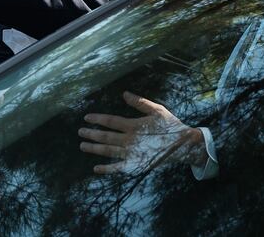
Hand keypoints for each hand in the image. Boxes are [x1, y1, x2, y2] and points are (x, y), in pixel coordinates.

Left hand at [78, 92, 204, 173]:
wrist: (184, 145)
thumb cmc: (170, 125)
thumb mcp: (157, 110)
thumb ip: (140, 103)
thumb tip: (124, 94)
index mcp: (134, 125)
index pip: (111, 121)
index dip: (98, 119)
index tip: (86, 117)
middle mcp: (130, 140)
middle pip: (106, 136)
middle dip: (91, 134)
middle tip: (80, 132)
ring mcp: (132, 153)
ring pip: (109, 151)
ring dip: (94, 149)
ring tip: (82, 146)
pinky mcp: (136, 165)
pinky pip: (118, 168)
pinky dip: (107, 169)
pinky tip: (96, 169)